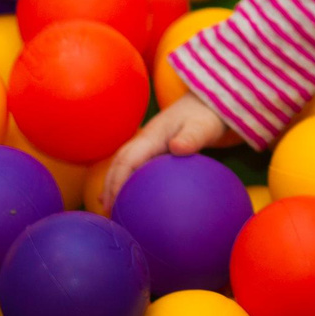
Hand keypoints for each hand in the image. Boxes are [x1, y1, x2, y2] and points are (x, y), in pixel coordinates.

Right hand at [100, 97, 234, 209]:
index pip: (127, 160)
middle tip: (108, 212)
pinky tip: (127, 197)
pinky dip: (126, 180)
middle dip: (110, 186)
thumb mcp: (202, 128)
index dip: (117, 181)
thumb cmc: (206, 116)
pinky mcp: (154, 148)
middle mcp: (144, 140)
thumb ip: (191, 138)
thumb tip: (177, 148)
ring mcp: (147, 143)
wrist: (206, 103)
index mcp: (151, 137)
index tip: (114, 202)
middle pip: (118, 164)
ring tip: (109, 208)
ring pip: (123, 164)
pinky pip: (135, 165)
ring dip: (113, 184)